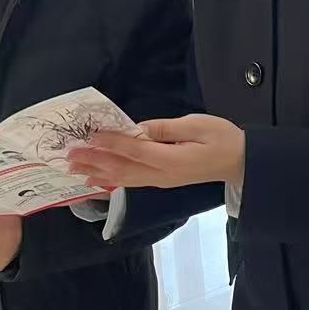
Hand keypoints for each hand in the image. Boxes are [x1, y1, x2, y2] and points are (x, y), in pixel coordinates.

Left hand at [67, 115, 245, 190]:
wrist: (239, 163)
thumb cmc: (222, 139)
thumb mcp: (197, 126)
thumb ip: (166, 128)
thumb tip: (138, 128)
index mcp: (171, 160)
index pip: (134, 149)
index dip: (111, 142)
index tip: (89, 135)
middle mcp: (161, 175)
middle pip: (121, 168)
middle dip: (93, 160)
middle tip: (68, 155)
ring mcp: (159, 181)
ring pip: (122, 178)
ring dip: (96, 172)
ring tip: (73, 168)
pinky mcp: (159, 182)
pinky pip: (129, 183)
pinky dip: (109, 182)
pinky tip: (93, 181)